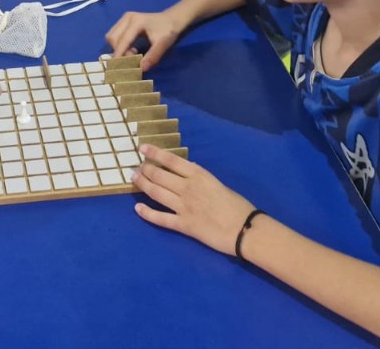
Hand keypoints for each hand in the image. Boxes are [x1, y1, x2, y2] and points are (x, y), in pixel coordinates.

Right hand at [105, 9, 183, 70]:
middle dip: (119, 52)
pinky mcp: (124, 21)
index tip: (117, 68)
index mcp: (136, 22)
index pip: (123, 40)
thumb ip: (153, 56)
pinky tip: (131, 49)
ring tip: (133, 53)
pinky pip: (115, 35)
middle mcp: (127, 18)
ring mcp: (125, 18)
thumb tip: (141, 68)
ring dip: (118, 48)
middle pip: (113, 38)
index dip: (119, 55)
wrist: (173, 19)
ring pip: (112, 37)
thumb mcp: (163, 44)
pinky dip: (120, 45)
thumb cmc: (169, 31)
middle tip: (132, 59)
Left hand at [131, 145, 256, 255]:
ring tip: (134, 179)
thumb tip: (188, 171)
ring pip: (156, 193)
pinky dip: (147, 213)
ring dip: (143, 184)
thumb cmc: (238, 206)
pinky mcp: (183, 225)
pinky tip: (138, 208)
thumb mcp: (218, 183)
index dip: (155, 153)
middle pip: (159, 175)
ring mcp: (184, 206)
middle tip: (136, 167)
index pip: (171, 160)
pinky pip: (160, 218)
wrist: (245, 230)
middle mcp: (187, 188)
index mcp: (199, 175)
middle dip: (145, 170)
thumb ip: (201, 178)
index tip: (142, 148)